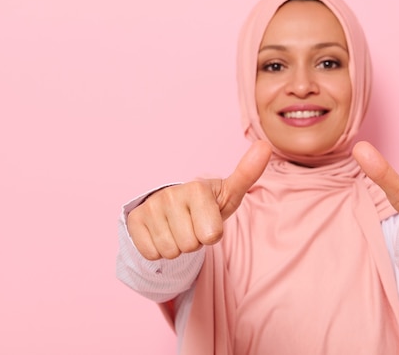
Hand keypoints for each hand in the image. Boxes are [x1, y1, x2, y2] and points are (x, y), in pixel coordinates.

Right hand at [126, 140, 271, 259]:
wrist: (172, 205)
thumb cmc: (205, 204)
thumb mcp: (228, 192)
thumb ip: (247, 173)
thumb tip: (265, 145)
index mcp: (196, 188)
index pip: (211, 236)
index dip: (212, 235)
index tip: (208, 220)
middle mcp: (170, 195)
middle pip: (190, 246)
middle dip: (193, 241)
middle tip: (191, 225)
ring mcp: (150, 207)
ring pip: (170, 251)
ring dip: (176, 246)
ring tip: (177, 228)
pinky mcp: (134, 220)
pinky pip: (151, 253)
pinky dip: (157, 250)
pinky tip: (161, 232)